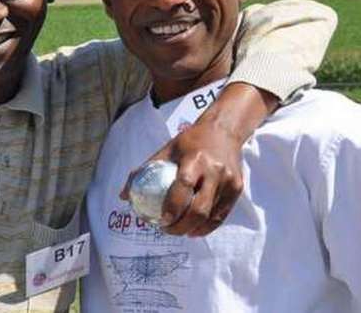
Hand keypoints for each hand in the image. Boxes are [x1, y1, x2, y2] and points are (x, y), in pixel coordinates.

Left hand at [121, 121, 244, 236]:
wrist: (224, 130)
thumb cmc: (190, 141)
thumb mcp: (166, 149)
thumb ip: (145, 171)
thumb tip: (123, 196)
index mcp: (195, 160)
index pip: (183, 188)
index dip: (171, 208)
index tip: (160, 220)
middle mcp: (215, 171)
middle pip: (199, 209)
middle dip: (181, 226)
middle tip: (167, 230)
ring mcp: (229, 182)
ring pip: (211, 216)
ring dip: (193, 229)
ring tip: (178, 230)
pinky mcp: (237, 189)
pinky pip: (221, 215)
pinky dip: (207, 227)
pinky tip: (194, 230)